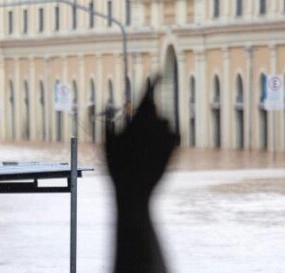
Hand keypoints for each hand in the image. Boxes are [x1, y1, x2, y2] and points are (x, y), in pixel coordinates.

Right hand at [105, 78, 178, 199]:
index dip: (153, 81)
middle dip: (146, 119)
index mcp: (138, 118)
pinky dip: (167, 138)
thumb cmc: (117, 167)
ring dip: (157, 130)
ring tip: (144, 150)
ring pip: (164, 123)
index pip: (148, 93)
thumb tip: (109, 105)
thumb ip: (111, 120)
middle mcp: (156, 123)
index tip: (159, 71)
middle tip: (135, 140)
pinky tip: (156, 151)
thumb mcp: (107, 142)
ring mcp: (168, 134)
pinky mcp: (176, 145)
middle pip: (154, 111)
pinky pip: (174, 134)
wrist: (135, 190)